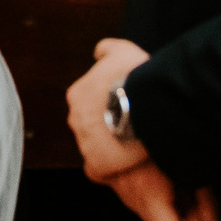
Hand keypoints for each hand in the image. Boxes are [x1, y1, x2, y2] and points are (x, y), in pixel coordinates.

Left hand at [67, 38, 153, 179]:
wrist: (145, 104)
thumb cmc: (134, 76)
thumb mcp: (122, 51)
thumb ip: (107, 49)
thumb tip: (98, 52)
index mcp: (78, 95)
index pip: (88, 105)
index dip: (108, 108)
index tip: (125, 110)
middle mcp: (75, 119)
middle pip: (91, 128)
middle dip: (108, 129)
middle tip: (133, 129)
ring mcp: (84, 142)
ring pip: (95, 149)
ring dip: (111, 149)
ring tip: (136, 148)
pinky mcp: (97, 164)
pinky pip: (100, 171)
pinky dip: (111, 170)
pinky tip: (127, 165)